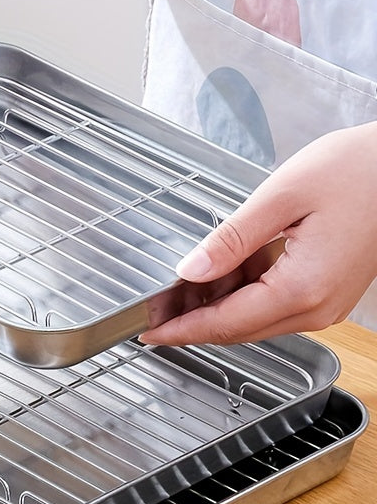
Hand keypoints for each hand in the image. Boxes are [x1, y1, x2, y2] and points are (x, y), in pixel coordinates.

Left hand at [140, 121, 376, 344]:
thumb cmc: (358, 171)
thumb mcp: (281, 197)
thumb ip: (230, 240)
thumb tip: (189, 271)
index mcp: (302, 288)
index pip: (224, 323)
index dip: (181, 329)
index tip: (148, 332)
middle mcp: (317, 308)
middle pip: (237, 329)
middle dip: (193, 321)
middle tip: (156, 307)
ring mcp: (325, 304)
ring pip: (254, 320)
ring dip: (216, 307)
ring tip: (181, 287)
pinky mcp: (327, 293)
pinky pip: (273, 306)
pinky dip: (242, 296)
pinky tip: (222, 273)